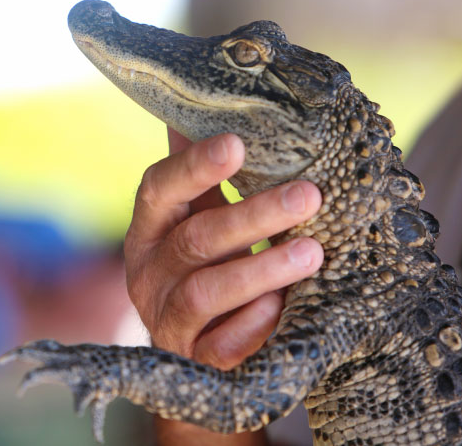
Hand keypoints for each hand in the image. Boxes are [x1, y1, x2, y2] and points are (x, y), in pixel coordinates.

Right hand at [124, 130, 321, 444]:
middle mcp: (148, 272)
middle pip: (195, 239)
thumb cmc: (203, 267)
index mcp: (149, 229)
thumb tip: (207, 103)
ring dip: (262, 268)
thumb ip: (202, 175)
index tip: (237, 144)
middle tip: (309, 196)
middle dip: (254, 216)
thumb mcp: (197, 218)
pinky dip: (254, 324)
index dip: (194, 167)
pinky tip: (284, 309)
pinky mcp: (191, 359)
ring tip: (313, 251)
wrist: (191, 351)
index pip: (159, 189)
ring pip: (207, 290)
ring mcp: (166, 318)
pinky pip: (221, 344)